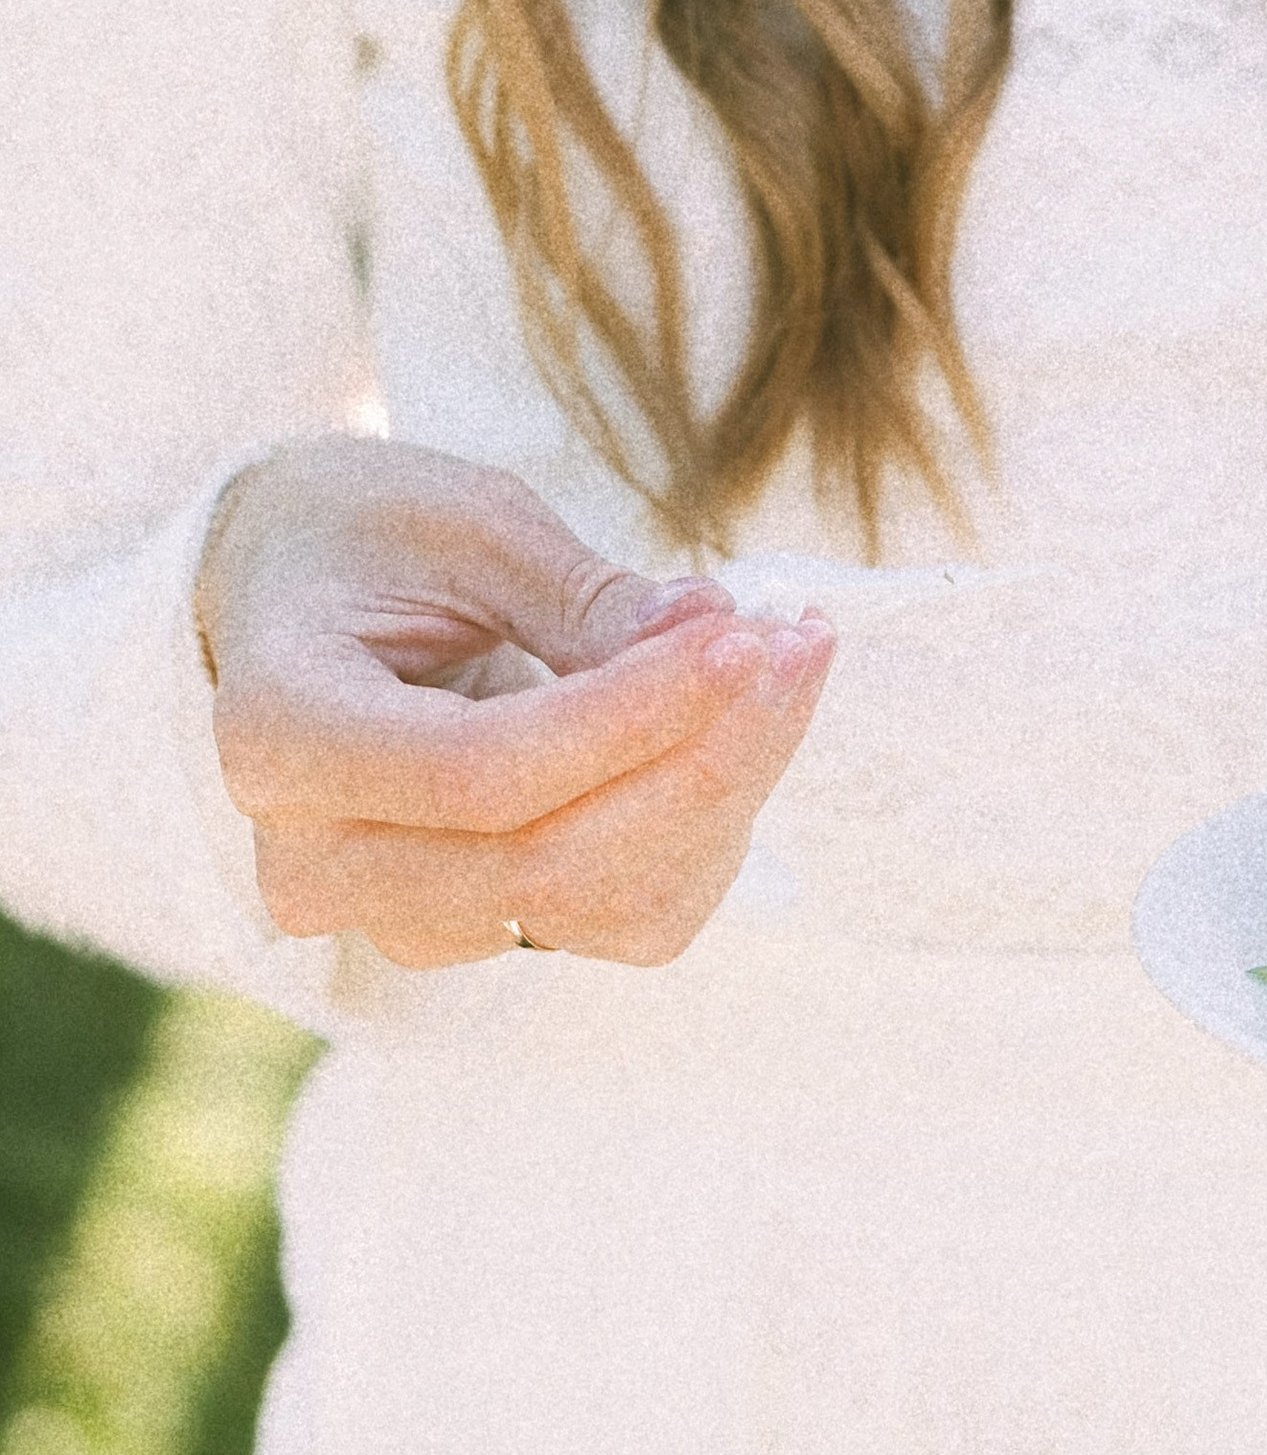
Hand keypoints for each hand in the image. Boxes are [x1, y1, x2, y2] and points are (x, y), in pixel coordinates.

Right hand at [196, 437, 834, 970]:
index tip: (740, 633)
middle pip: (549, 862)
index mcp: (280, 735)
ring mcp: (392, 915)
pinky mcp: (474, 930)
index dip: (630, 716)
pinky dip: (705, 823)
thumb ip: (586, 597)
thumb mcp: (473, 525)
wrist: (303, 591)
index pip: (480, 775)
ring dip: (724, 790)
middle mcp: (316, 861)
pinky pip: (621, 913)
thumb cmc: (378, 534)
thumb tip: (716, 632)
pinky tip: (747, 723)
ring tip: (791, 657)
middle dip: (704, 754)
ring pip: (602, 904)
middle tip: (798, 638)